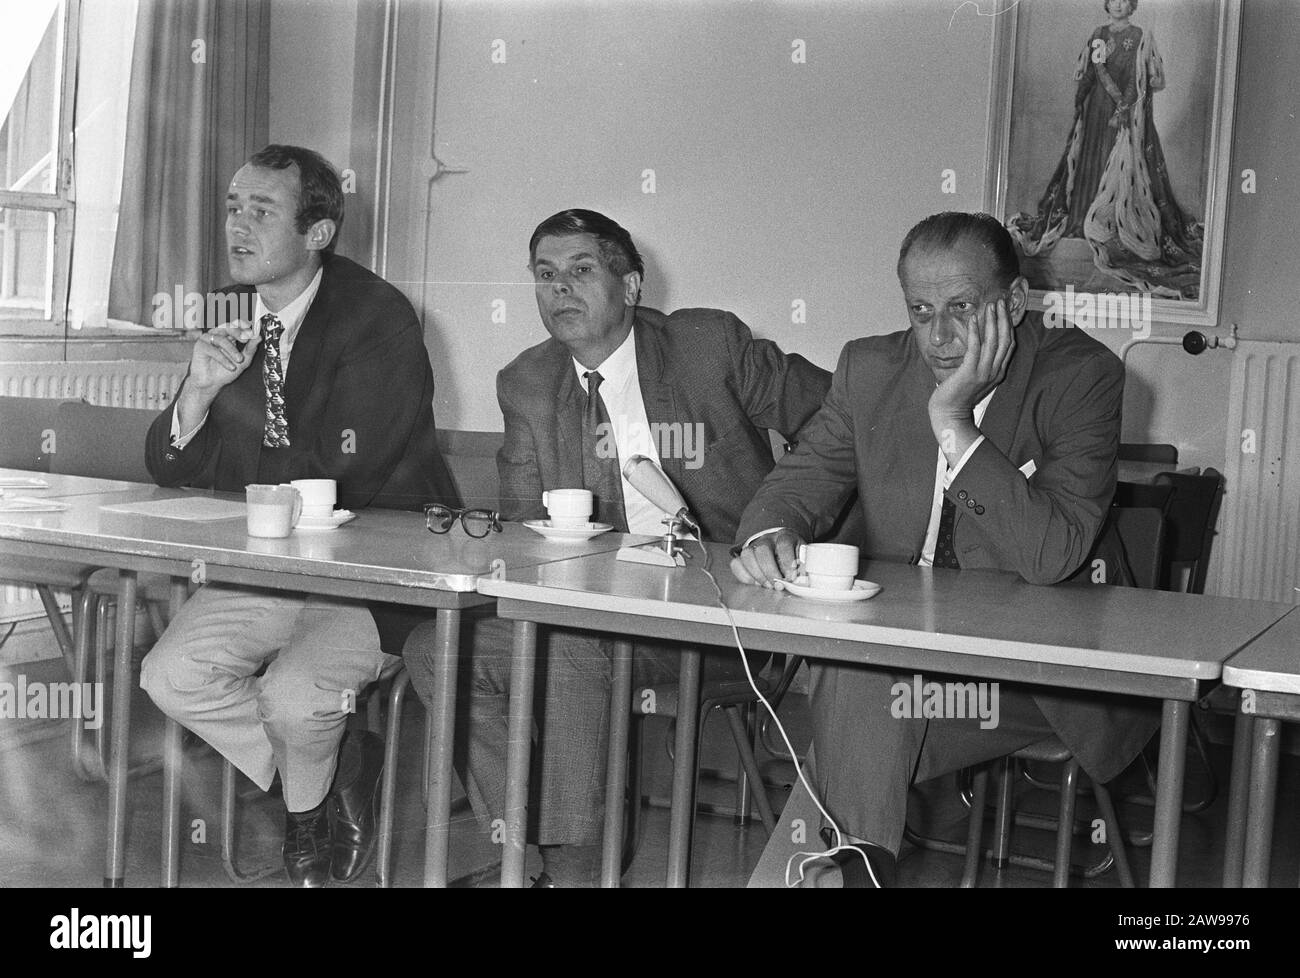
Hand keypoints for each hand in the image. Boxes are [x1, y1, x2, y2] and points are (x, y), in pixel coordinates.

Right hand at [176, 322, 260, 433]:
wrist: (212, 384)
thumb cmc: (226, 371)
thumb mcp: (243, 361)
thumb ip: (250, 349)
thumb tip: (259, 336)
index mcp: (228, 336)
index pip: (235, 325)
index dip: (243, 325)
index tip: (252, 331)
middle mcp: (217, 335)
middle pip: (227, 326)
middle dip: (237, 332)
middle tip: (246, 339)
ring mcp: (207, 339)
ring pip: (221, 339)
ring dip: (232, 350)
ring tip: (239, 360)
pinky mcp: (199, 346)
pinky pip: (212, 349)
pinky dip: (223, 358)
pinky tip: (230, 367)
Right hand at [730, 529, 805, 587]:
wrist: (779, 546)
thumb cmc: (793, 554)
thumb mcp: (803, 556)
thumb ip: (802, 567)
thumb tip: (800, 580)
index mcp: (784, 536)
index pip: (783, 544)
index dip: (787, 561)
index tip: (791, 577)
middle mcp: (767, 539)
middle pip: (763, 550)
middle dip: (770, 571)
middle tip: (778, 585)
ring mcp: (752, 546)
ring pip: (747, 555)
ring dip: (757, 574)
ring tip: (767, 586)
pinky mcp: (742, 557)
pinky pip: (736, 564)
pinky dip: (744, 576)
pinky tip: (756, 583)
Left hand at [929, 297, 1013, 426]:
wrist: (950, 414)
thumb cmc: (958, 395)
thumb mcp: (976, 378)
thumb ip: (981, 363)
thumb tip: (979, 345)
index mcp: (998, 372)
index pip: (1009, 344)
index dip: (1008, 325)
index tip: (1005, 310)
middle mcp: (995, 371)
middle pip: (1005, 339)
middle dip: (1003, 318)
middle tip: (1001, 301)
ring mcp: (983, 372)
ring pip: (993, 341)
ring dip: (992, 321)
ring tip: (990, 305)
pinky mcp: (969, 372)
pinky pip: (975, 347)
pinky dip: (976, 331)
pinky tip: (973, 319)